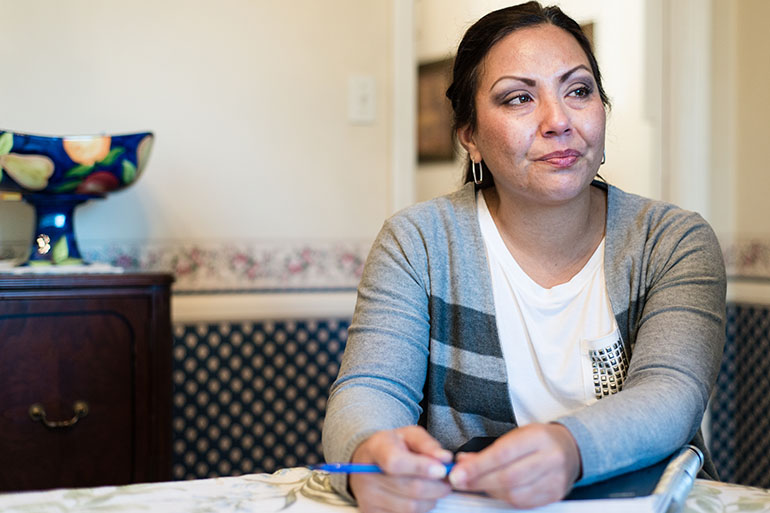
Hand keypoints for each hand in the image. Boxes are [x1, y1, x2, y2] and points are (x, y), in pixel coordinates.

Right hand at [349, 425, 452, 512]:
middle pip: (410, 487)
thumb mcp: (409, 435)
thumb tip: (444, 458)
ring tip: (433, 488)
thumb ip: (427, 444)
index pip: (396, 462)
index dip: (422, 468)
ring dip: (430, 499)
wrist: (367, 462)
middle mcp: (366, 474)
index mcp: (376, 448)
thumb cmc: (393, 446)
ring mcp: (367, 496)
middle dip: (437, 486)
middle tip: (446, 480)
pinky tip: (420, 498)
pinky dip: (419, 509)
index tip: (441, 469)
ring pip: (411, 506)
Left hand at [447, 423, 580, 508]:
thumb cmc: (538, 440)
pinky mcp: (554, 495)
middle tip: (458, 481)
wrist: (571, 449)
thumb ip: (489, 450)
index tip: (457, 473)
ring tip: (475, 484)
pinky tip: (494, 491)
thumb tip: (462, 463)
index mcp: (538, 437)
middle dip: (479, 481)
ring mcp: (555, 480)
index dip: (477, 466)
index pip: (503, 454)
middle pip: (509, 477)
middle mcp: (549, 459)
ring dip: (489, 491)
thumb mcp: (516, 436)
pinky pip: (524, 504)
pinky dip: (504, 499)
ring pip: (515, 494)